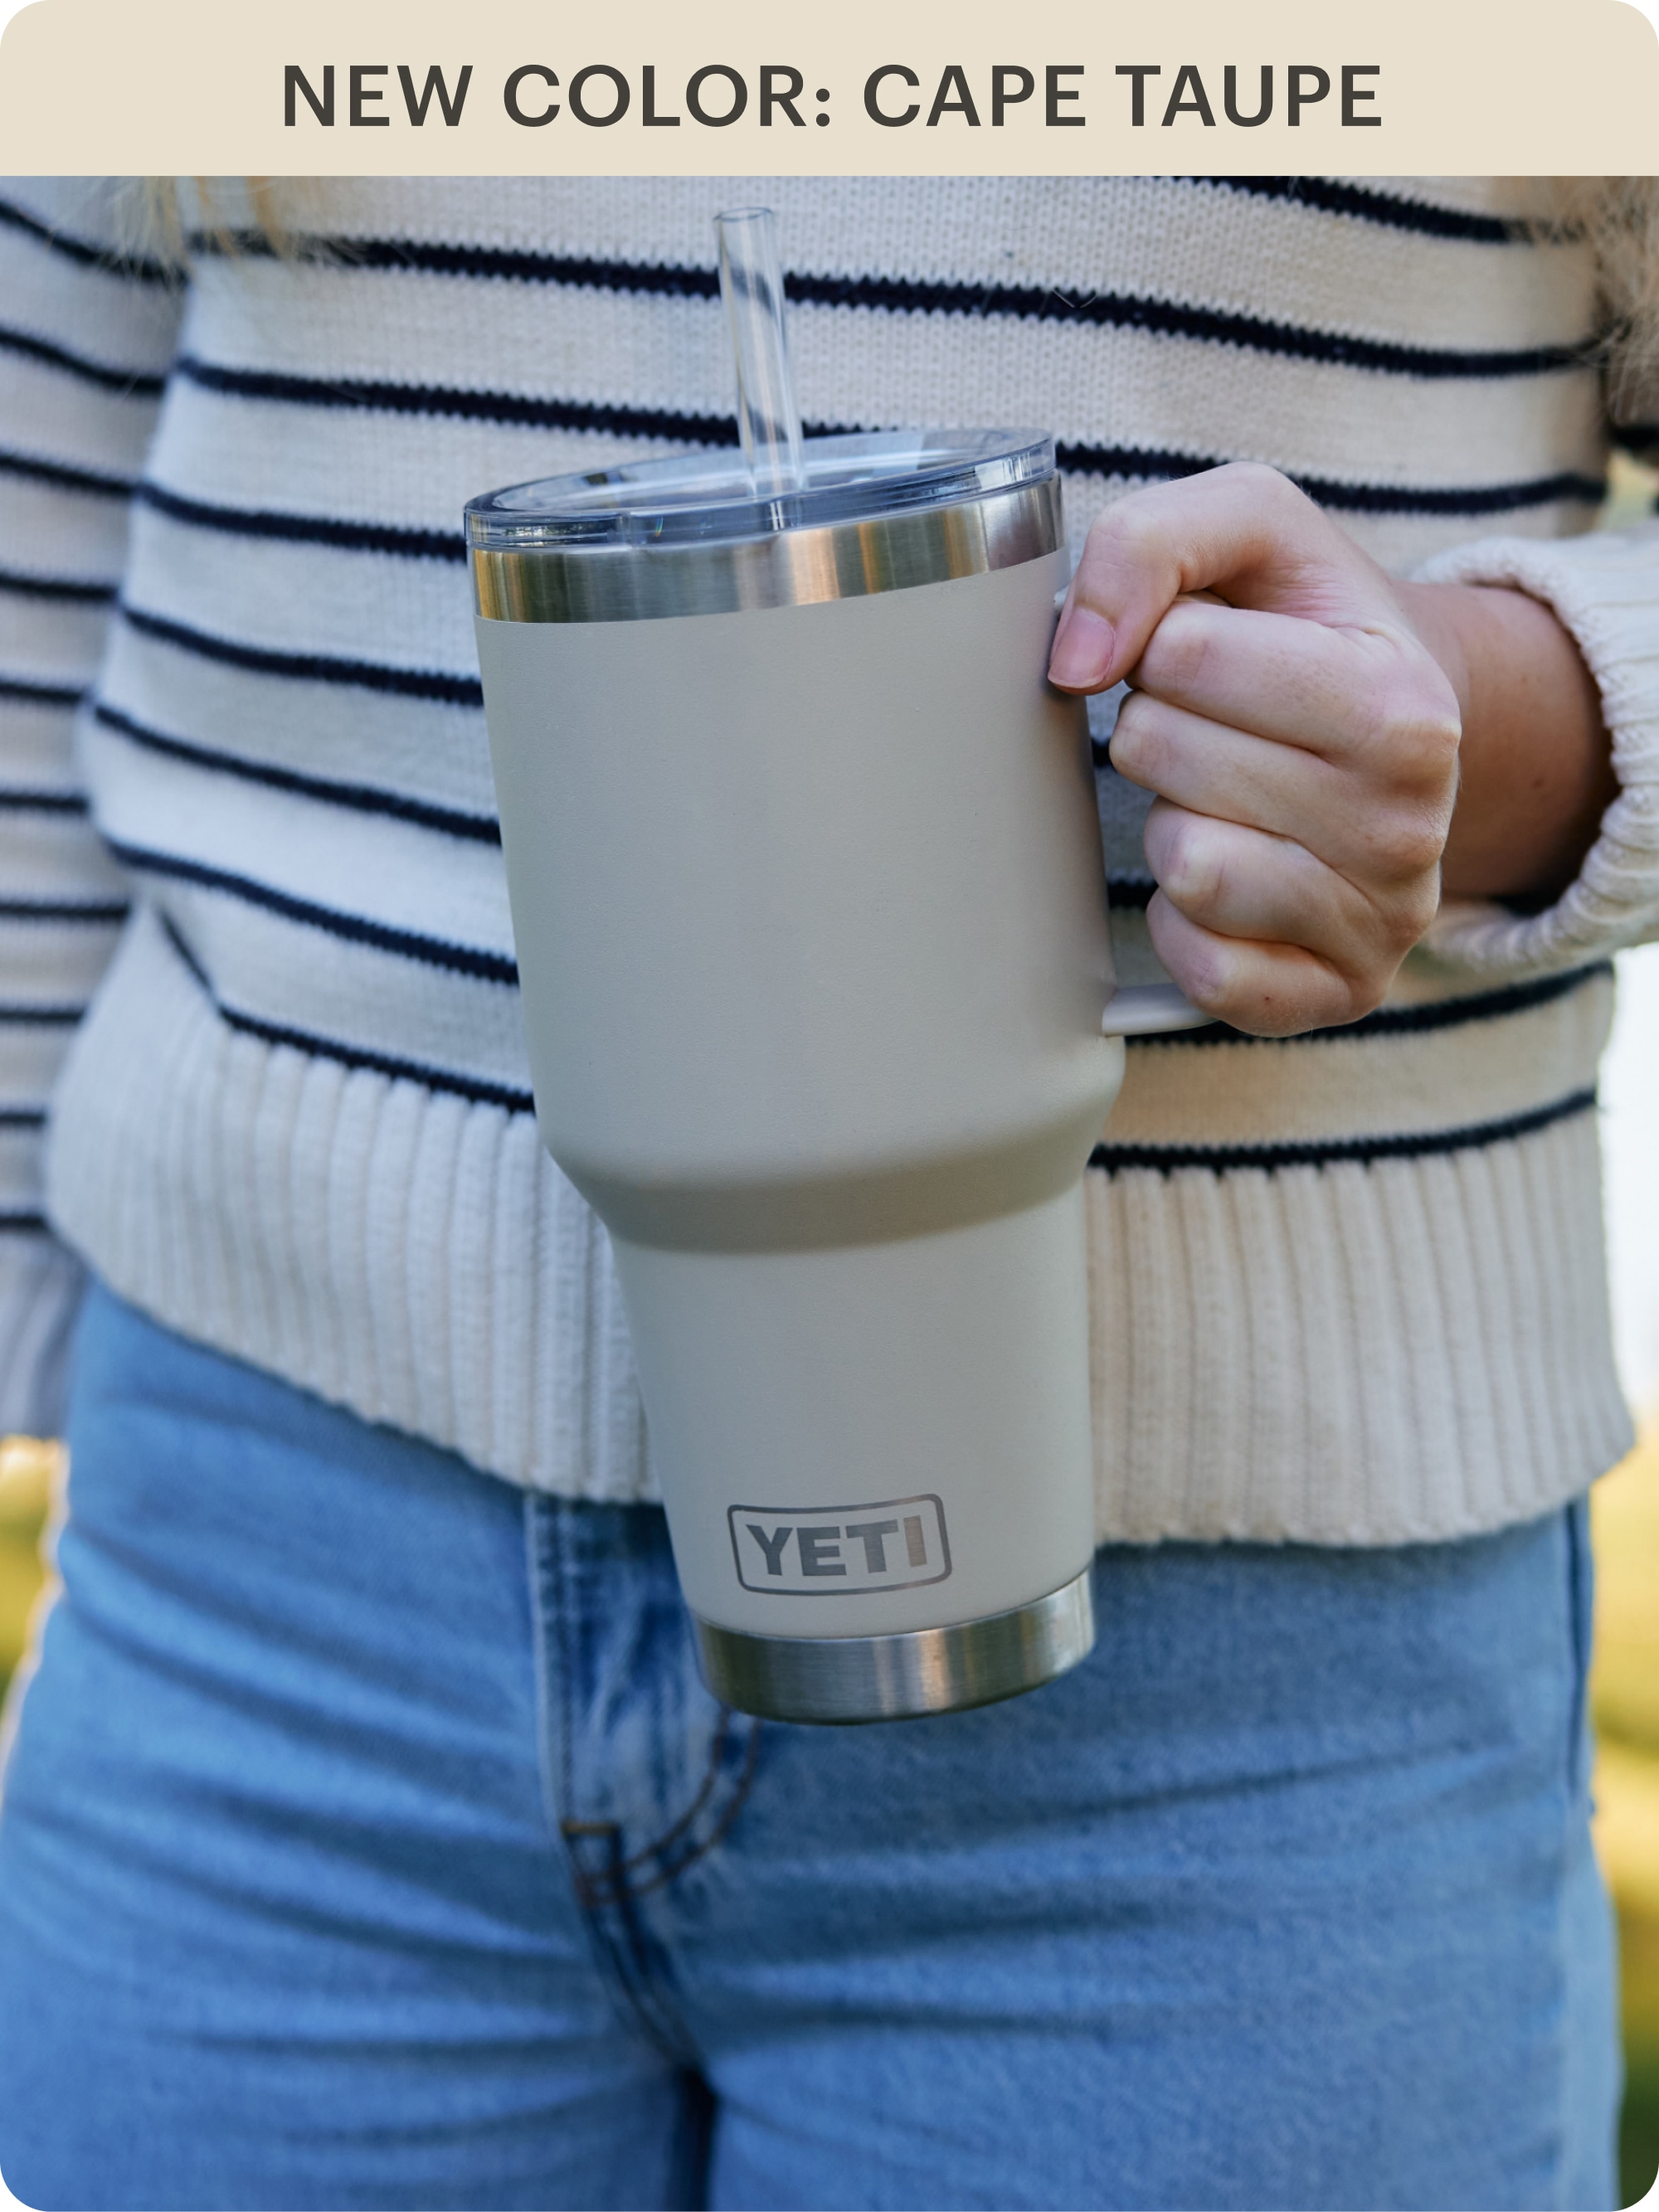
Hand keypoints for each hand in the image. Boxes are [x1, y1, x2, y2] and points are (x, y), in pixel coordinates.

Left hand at [1047, 463, 1610, 1036]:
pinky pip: (1204, 970)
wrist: (1395, 730)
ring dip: (1172, 824)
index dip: (1163, 644)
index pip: (1186, 656)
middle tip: (1209, 730)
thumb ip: (1152, 542)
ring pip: (1188, 870)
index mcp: (1404, 705)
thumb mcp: (1252, 530)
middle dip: (1158, 730)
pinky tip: (1223, 875)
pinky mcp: (1335, 997)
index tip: (1205, 653)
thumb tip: (1076, 659)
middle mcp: (1410, 824)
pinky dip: (1185, 922)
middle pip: (1168, 760)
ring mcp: (1382, 922)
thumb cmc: (1305, 626)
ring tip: (1222, 799)